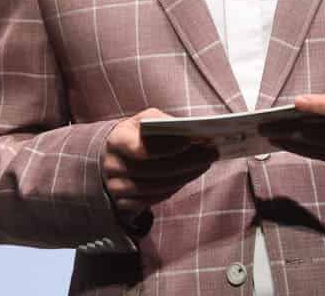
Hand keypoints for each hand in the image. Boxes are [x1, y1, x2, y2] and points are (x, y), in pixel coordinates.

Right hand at [101, 109, 217, 227]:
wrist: (113, 157)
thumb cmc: (136, 134)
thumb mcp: (143, 121)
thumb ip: (162, 122)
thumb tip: (190, 131)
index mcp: (116, 140)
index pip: (141, 148)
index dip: (166, 147)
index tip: (192, 141)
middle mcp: (112, 166)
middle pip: (154, 170)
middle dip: (186, 162)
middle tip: (211, 154)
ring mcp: (116, 188)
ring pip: (156, 188)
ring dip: (185, 176)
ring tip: (205, 164)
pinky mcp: (123, 204)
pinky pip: (153, 200)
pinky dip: (173, 189)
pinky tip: (187, 177)